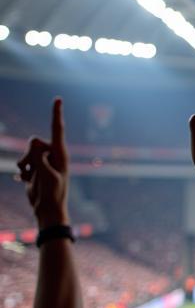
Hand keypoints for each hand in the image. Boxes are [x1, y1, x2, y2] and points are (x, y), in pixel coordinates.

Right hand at [17, 99, 68, 228]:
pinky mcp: (35, 167)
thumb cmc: (51, 194)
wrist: (46, 208)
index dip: (56, 114)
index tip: (58, 99)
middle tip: (35, 170)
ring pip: (25, 152)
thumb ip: (39, 159)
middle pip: (33, 142)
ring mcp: (43, 161)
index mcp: (61, 154)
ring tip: (32, 178)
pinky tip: (29, 181)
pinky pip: (21, 162)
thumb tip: (35, 146)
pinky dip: (22, 172)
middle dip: (28, 154)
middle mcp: (53, 154)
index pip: (57, 130)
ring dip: (24, 165)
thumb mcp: (46, 176)